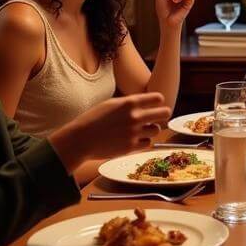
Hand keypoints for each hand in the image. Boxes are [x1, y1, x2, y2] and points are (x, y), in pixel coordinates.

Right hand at [50, 92, 170, 168]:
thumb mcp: (111, 104)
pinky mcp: (131, 147)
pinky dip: (144, 141)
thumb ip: (129, 103)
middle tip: (159, 116)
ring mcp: (134, 132)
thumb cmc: (93, 119)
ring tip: (142, 129)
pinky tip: (136, 139)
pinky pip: (148, 142)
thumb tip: (144, 103)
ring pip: (157, 129)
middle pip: (164, 113)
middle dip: (163, 114)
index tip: (155, 104)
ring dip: (152, 129)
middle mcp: (135, 117)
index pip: (158, 98)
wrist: (81, 139)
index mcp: (130, 103)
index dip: (158, 101)